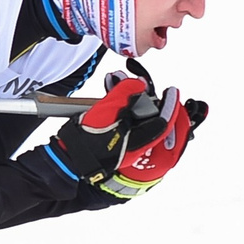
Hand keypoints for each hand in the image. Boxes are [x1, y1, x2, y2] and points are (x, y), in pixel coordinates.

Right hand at [45, 61, 210, 201]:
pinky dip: (134, 115)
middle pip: (161, 126)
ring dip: (144, 108)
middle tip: (161, 95)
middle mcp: (141, 149)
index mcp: (141, 143)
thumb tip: (137, 85)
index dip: (170, 105)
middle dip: (161, 107)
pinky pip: (136, 130)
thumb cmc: (87, 139)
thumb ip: (124, 94)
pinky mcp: (123, 148)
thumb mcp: (105, 111)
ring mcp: (133, 150)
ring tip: (135, 93)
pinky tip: (124, 104)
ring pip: (148, 126)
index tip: (172, 92)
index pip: (165, 122)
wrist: (72, 158)